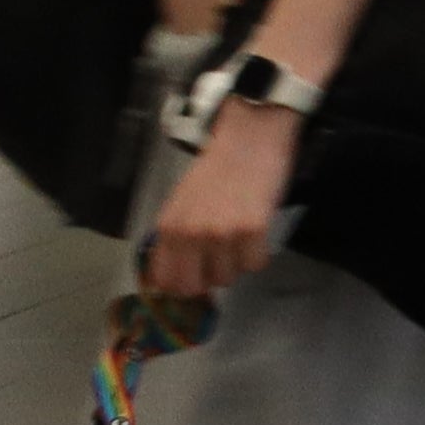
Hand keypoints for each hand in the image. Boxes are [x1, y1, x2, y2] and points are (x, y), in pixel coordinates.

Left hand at [142, 107, 295, 302]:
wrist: (251, 138)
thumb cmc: (218, 170)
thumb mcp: (183, 202)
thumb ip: (176, 238)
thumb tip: (175, 277)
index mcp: (168, 228)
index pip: (166, 281)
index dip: (182, 285)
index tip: (196, 277)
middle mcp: (190, 234)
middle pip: (196, 287)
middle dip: (209, 279)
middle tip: (221, 259)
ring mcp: (221, 233)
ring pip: (229, 277)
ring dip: (236, 263)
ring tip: (241, 235)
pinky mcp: (253, 230)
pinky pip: (256, 264)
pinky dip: (259, 254)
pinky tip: (257, 232)